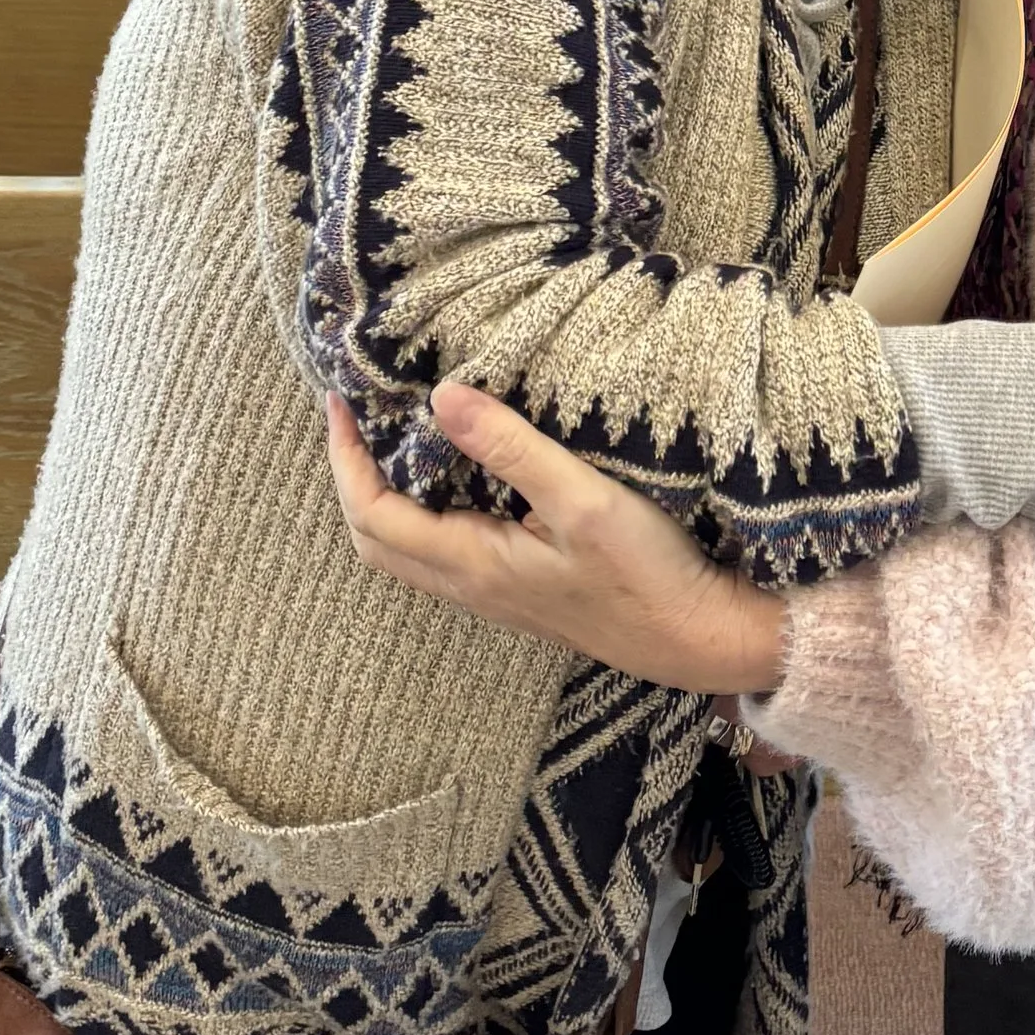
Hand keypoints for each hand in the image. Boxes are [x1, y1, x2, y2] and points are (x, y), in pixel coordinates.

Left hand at [325, 387, 789, 696]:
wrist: (695, 639)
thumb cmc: (646, 573)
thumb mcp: (582, 499)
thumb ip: (511, 447)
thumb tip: (442, 396)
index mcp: (472, 562)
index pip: (373, 513)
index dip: (344, 459)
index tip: (340, 403)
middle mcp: (470, 585)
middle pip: (376, 538)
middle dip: (352, 476)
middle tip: (356, 416)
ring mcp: (493, 594)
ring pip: (406, 549)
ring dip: (384, 495)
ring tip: (394, 437)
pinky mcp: (518, 590)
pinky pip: (442, 551)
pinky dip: (422, 510)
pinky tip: (456, 473)